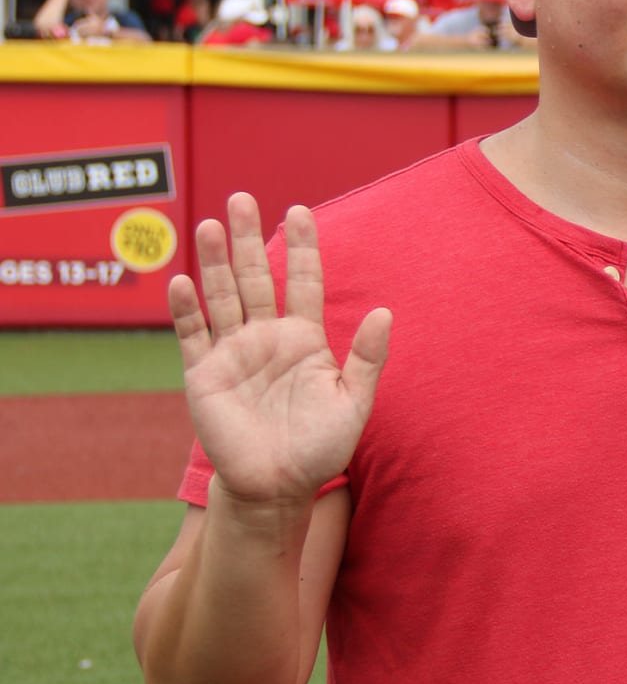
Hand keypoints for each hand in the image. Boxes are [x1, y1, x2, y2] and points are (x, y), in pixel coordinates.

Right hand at [166, 196, 391, 516]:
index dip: (300, 247)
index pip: (302, 281)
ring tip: (213, 223)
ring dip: (215, 262)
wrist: (278, 486)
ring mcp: (232, 353)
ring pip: (222, 296)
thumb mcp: (353, 401)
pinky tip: (182, 280)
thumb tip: (386, 312)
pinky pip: (192, 334)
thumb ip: (367, 358)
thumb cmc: (320, 447)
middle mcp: (266, 338)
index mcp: (304, 339)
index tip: (299, 210)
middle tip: (243, 198)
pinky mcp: (203, 374)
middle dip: (248, 239)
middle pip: (255, 278)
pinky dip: (186, 308)